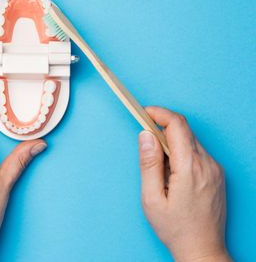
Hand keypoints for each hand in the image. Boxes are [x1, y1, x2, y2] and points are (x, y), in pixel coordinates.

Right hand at [138, 106, 230, 261]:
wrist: (203, 249)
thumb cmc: (175, 228)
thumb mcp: (152, 198)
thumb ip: (149, 163)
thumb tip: (145, 135)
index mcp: (190, 167)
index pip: (177, 124)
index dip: (159, 113)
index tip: (144, 112)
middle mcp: (207, 163)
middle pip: (184, 129)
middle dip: (162, 127)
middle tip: (145, 138)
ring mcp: (215, 168)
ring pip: (190, 140)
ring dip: (171, 141)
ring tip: (158, 164)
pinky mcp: (217, 173)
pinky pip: (197, 151)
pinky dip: (181, 151)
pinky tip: (172, 171)